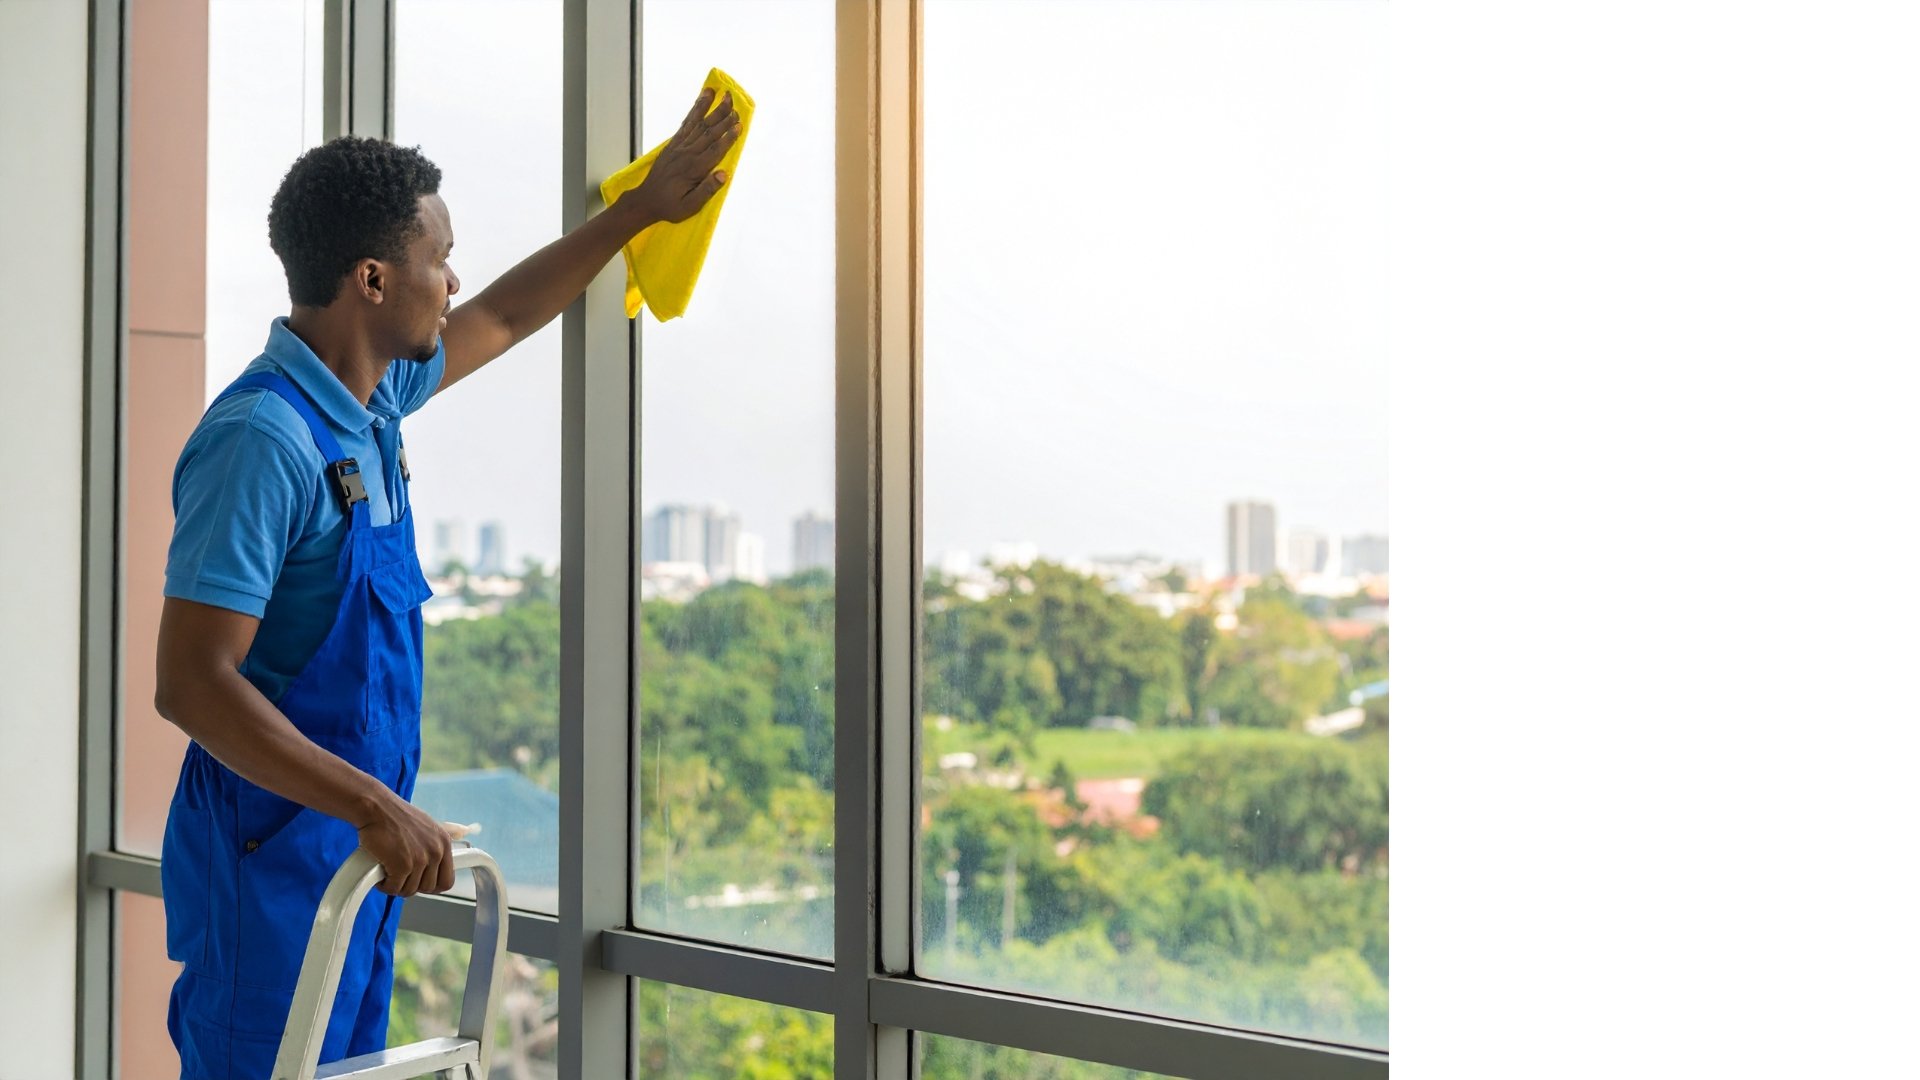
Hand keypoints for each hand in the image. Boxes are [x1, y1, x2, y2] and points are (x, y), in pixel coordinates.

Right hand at [355, 796, 454, 896]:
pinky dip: (384, 885)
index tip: (420, 882)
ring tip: (388, 870)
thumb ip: (438, 839)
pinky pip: (394, 888)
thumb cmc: (395, 816)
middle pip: (427, 888)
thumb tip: (461, 834)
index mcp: (444, 843)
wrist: (376, 808)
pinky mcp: (403, 865)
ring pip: (409, 890)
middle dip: (411, 884)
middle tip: (399, 874)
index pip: (447, 880)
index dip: (431, 885)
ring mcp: (420, 859)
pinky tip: (380, 871)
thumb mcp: (427, 825)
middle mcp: (436, 852)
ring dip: (396, 884)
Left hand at [625, 87, 740, 225]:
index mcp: (693, 169)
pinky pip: (686, 124)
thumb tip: (723, 174)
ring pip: (698, 124)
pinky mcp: (673, 144)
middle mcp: (686, 154)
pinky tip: (702, 100)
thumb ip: (707, 190)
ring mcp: (678, 147)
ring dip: (711, 108)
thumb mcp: (690, 206)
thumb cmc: (670, 206)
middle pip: (708, 131)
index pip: (715, 149)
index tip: (739, 124)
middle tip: (734, 101)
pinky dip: (695, 111)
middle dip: (722, 116)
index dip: (728, 137)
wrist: (645, 200)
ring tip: (721, 94)